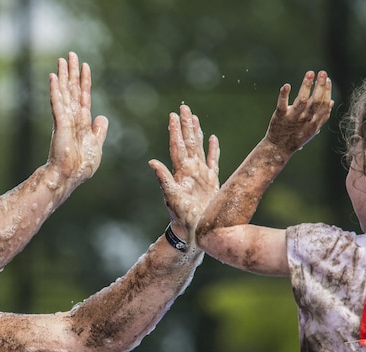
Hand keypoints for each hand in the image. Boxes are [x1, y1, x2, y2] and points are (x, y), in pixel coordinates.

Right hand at [47, 52, 108, 188]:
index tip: (85, 66)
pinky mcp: (59, 123)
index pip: (84, 96)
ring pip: (64, 92)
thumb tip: (102, 117)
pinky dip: (55, 89)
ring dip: (62, 75)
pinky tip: (52, 77)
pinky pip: (57, 103)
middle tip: (71, 54)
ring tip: (61, 60)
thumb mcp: (96, 146)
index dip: (84, 81)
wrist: (69, 177)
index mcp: (81, 122)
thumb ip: (99, 131)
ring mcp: (64, 119)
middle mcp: (72, 117)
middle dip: (72, 72)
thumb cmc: (80, 166)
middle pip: (72, 89)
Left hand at [148, 104, 219, 238]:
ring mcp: (201, 174)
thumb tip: (151, 162)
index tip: (173, 115)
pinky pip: (213, 161)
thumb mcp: (171, 196)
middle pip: (188, 142)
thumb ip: (163, 178)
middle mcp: (190, 170)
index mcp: (181, 171)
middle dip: (185, 125)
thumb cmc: (181, 216)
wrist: (193, 230)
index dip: (175, 130)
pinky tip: (213, 138)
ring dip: (197, 133)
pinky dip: (214, 149)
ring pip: (199, 148)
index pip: (177, 146)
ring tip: (195, 118)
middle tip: (183, 107)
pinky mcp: (212, 181)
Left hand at [265, 70, 333, 153]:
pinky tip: (287, 85)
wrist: (278, 150)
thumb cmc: (296, 137)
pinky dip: (284, 94)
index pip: (324, 105)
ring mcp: (292, 118)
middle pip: (316, 101)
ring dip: (306, 86)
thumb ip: (322, 117)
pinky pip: (282, 104)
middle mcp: (305, 120)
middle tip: (323, 72)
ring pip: (301, 101)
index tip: (327, 79)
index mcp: (314, 123)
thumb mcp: (312, 129)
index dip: (327, 91)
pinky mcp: (280, 117)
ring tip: (310, 73)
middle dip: (320, 86)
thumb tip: (331, 102)